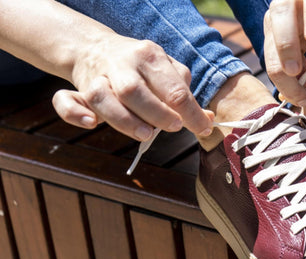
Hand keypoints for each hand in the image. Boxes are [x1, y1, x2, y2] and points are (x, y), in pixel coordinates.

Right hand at [52, 35, 212, 140]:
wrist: (95, 47)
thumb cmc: (141, 68)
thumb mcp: (167, 72)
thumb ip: (185, 95)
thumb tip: (209, 120)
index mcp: (150, 56)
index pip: (174, 87)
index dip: (190, 111)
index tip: (203, 127)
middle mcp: (122, 64)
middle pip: (135, 91)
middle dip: (157, 113)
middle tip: (174, 128)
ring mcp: (97, 75)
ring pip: (102, 97)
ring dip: (123, 120)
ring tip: (146, 134)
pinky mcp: (78, 88)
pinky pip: (66, 100)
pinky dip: (74, 114)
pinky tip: (91, 123)